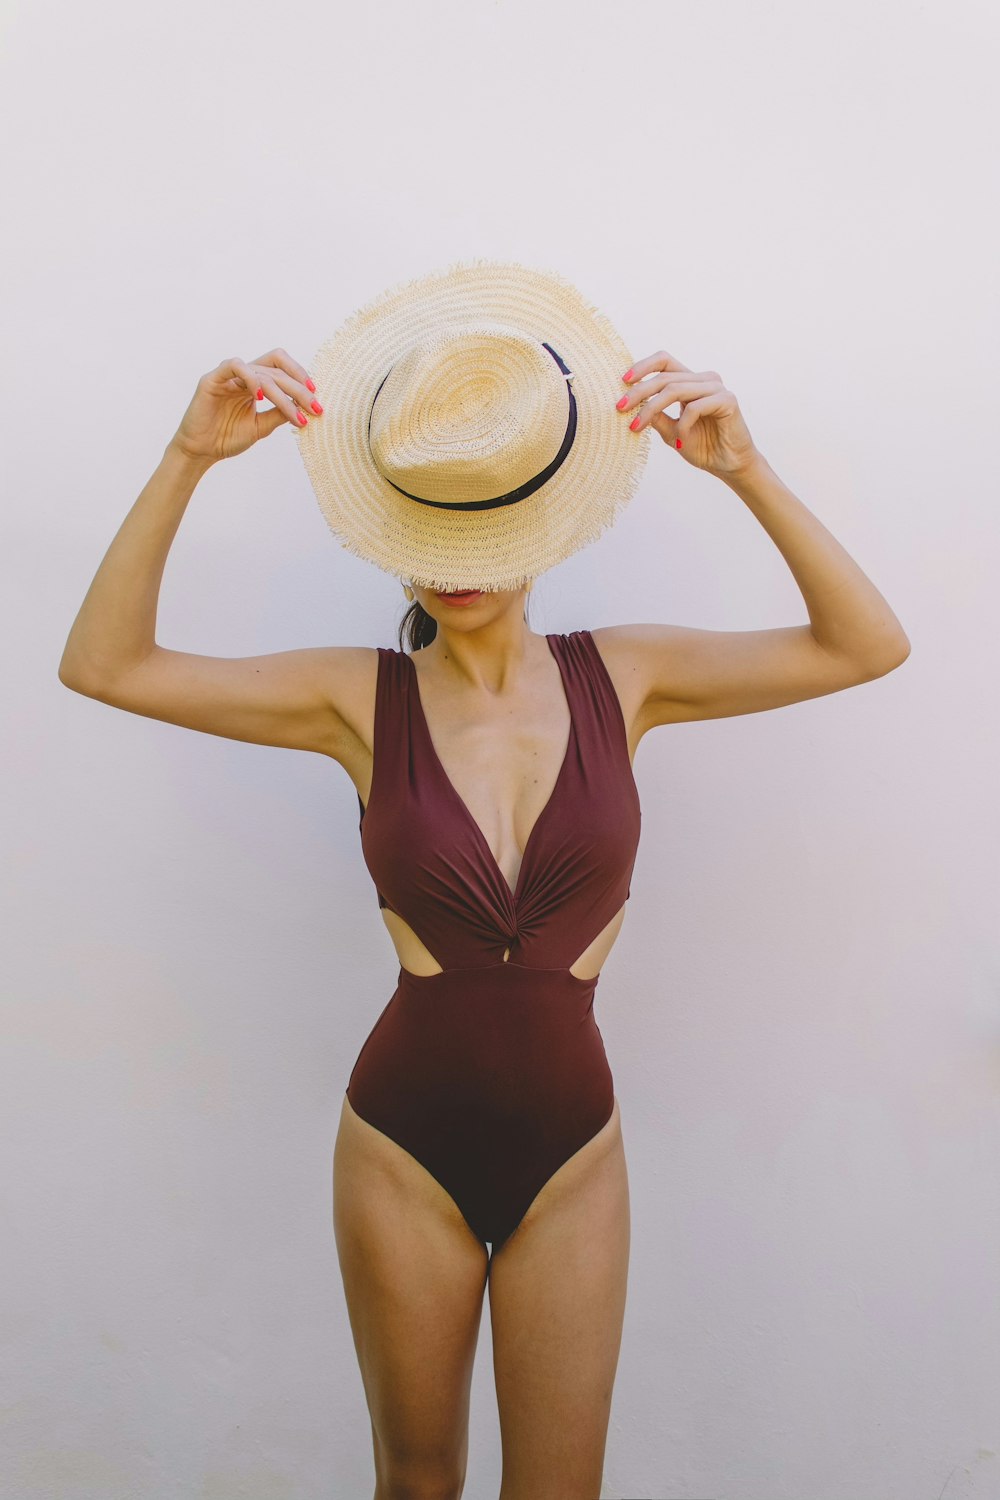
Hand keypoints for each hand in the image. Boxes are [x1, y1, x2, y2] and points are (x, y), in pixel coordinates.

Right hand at [169, 349, 322, 463]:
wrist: (201, 451)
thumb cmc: (227, 438)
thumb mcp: (261, 427)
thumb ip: (279, 414)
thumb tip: (304, 406)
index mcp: (254, 384)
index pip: (281, 368)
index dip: (300, 378)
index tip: (316, 399)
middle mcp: (243, 376)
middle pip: (277, 370)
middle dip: (299, 389)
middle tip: (314, 408)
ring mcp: (228, 376)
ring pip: (261, 371)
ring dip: (282, 391)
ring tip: (294, 411)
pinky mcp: (212, 380)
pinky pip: (234, 366)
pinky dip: (251, 378)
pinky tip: (261, 397)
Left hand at [615, 350, 759, 478]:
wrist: (729, 466)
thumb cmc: (703, 447)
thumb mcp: (670, 431)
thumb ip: (655, 416)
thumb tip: (631, 404)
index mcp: (691, 382)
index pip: (665, 362)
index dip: (643, 366)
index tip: (623, 381)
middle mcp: (704, 380)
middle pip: (665, 377)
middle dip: (639, 392)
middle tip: (620, 408)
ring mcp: (716, 388)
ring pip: (675, 389)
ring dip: (652, 408)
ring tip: (637, 427)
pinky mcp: (727, 400)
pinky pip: (694, 407)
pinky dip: (682, 424)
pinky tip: (680, 440)